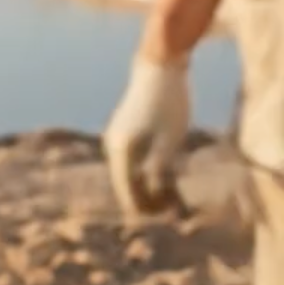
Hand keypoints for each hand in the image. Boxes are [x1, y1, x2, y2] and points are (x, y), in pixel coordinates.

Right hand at [103, 57, 190, 216]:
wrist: (160, 67)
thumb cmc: (168, 105)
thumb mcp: (171, 143)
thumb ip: (162, 173)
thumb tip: (158, 200)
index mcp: (121, 153)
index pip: (129, 192)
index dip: (146, 208)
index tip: (166, 217)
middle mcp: (113, 148)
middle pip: (127, 184)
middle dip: (148, 198)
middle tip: (171, 210)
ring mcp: (116, 139)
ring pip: (130, 171)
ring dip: (148, 184)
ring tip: (171, 193)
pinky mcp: (124, 131)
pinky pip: (133, 159)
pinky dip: (146, 169)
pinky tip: (164, 172)